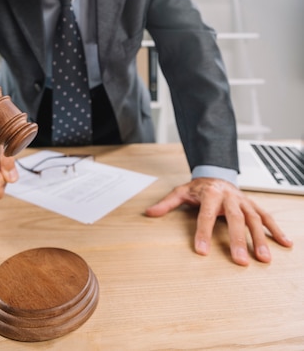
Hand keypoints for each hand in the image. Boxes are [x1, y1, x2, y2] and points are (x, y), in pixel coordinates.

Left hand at [145, 177, 292, 265]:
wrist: (216, 172)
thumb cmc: (198, 187)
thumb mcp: (181, 192)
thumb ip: (166, 203)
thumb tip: (148, 213)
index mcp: (210, 193)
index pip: (205, 214)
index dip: (203, 232)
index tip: (201, 251)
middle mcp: (229, 196)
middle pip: (235, 218)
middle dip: (238, 240)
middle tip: (240, 262)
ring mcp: (243, 200)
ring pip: (254, 218)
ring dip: (260, 238)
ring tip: (264, 258)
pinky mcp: (252, 204)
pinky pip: (266, 216)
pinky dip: (276, 229)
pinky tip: (286, 243)